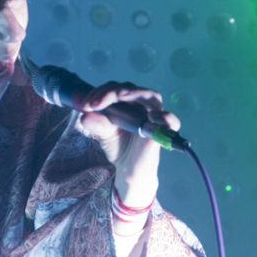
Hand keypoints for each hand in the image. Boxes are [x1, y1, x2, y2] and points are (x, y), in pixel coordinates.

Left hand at [73, 81, 179, 207]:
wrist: (128, 168)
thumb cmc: (118, 146)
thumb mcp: (102, 133)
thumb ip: (96, 124)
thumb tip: (85, 116)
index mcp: (129, 102)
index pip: (117, 88)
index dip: (101, 91)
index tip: (86, 104)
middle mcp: (143, 106)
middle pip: (133, 89)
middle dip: (112, 91)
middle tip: (95, 103)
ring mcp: (155, 118)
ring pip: (152, 96)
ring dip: (136, 92)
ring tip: (119, 94)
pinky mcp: (162, 133)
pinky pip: (171, 121)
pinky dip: (165, 117)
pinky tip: (152, 116)